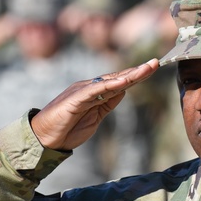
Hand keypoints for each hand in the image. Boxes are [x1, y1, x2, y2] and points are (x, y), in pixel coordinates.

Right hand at [30, 59, 158, 150]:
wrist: (44, 138)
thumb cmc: (68, 128)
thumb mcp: (96, 116)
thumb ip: (108, 103)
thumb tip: (123, 91)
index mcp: (95, 93)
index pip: (119, 82)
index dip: (137, 75)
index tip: (153, 68)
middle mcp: (89, 88)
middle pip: (118, 78)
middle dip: (138, 71)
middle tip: (156, 63)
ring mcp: (82, 92)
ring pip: (110, 81)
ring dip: (129, 75)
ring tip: (146, 68)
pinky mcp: (74, 99)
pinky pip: (94, 91)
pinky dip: (109, 85)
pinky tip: (124, 82)